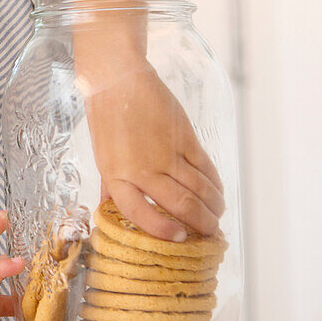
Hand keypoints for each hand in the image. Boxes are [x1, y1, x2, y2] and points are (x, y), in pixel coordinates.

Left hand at [81, 56, 225, 239]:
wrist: (118, 80)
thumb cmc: (107, 117)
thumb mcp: (103, 156)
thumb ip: (112, 184)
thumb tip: (109, 208)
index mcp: (117, 176)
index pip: (140, 213)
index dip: (162, 231)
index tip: (180, 239)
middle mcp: (142, 168)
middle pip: (181, 205)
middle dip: (201, 224)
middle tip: (211, 233)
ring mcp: (166, 153)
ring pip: (200, 189)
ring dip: (214, 206)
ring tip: (218, 215)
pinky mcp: (184, 137)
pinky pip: (206, 167)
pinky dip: (215, 183)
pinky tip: (217, 191)